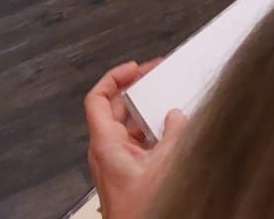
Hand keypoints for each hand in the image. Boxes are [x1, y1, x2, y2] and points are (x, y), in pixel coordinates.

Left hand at [84, 60, 188, 218]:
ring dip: (146, 112)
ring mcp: (116, 161)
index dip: (114, 78)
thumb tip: (176, 116)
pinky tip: (170, 128)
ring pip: (127, 125)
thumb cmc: (139, 210)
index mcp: (105, 144)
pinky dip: (151, 130)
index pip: (97, 99)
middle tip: (155, 75)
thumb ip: (173, 134)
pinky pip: (136, 141)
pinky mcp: (127, 171)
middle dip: (135, 90)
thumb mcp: (164, 164)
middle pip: (115, 108)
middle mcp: (106, 150)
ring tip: (166, 99)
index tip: (134, 68)